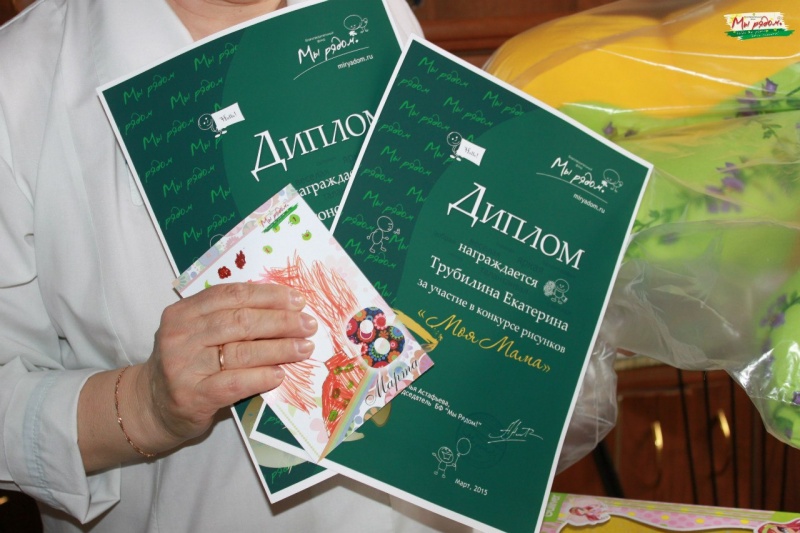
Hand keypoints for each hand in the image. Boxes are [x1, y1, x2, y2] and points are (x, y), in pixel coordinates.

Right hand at [135, 282, 316, 448]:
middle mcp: (180, 335)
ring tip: (304, 348)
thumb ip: (229, 319)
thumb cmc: (186, 365)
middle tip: (308, 325)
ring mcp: (183, 365)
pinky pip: (235, 382)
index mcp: (183, 312)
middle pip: (241, 321)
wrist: (152, 407)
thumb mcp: (197, 334)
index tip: (297, 300)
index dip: (268, 295)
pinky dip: (262, 376)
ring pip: (242, 350)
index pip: (232, 295)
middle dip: (281, 321)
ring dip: (280, 348)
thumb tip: (283, 308)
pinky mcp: (192, 396)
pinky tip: (280, 374)